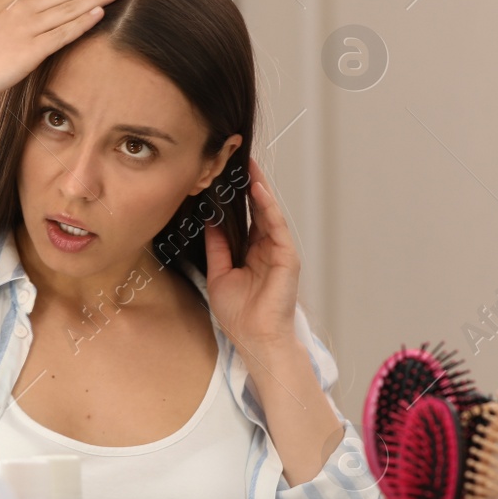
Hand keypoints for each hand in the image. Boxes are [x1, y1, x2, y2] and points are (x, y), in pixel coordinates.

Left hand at [203, 157, 301, 363]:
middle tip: (236, 160)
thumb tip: (209, 220)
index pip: (244, 216)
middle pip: (257, 209)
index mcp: (251, 251)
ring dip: (258, 188)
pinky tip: (258, 190)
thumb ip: (216, 246)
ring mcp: (279, 250)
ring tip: (247, 166)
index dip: (235, 196)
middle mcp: (266, 247)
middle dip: (247, 185)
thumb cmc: (240, 314)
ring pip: (268, 212)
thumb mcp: (219, 274)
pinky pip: (276, 225)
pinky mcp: (288, 256)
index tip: (224, 175)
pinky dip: (268, 207)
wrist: (255, 338)